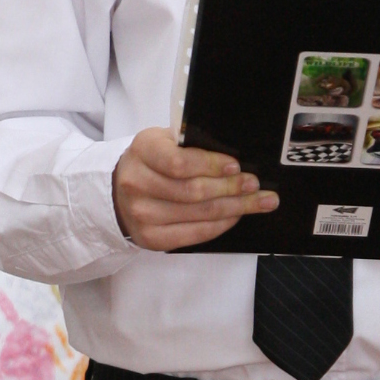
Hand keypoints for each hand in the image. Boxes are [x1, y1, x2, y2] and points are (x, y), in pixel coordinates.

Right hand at [112, 129, 277, 250]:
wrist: (120, 191)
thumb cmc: (152, 162)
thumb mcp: (165, 141)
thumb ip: (191, 145)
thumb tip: (234, 158)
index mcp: (142, 150)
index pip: (178, 162)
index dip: (211, 165)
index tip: (236, 167)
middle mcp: (137, 183)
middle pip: (194, 191)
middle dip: (232, 188)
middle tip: (255, 185)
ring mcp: (142, 214)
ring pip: (199, 214)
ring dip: (235, 207)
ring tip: (259, 201)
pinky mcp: (151, 238)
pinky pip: (195, 234)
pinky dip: (221, 225)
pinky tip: (236, 216)